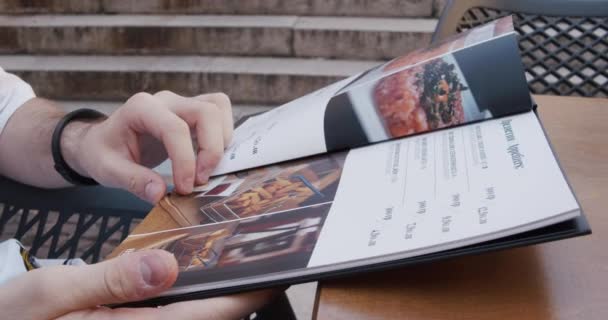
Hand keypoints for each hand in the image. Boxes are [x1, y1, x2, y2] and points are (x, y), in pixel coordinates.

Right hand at [0, 250, 277, 319]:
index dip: (242, 299)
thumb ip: (110, 282)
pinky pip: (164, 315)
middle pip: (202, 318)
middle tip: (251, 260)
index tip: (270, 277)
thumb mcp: (51, 295)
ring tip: (225, 261)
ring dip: (208, 295)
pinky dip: (179, 297)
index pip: (204, 316)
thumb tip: (165, 267)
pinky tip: (180, 274)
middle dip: (231, 295)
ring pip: (186, 316)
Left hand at [62, 91, 233, 202]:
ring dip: (221, 140)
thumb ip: (133, 181)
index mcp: (141, 109)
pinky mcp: (192, 111)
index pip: (175, 129)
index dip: (186, 160)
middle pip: (206, 112)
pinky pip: (219, 111)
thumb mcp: (108, 170)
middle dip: (211, 150)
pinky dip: (223, 134)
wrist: (102, 141)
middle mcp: (166, 101)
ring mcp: (181, 103)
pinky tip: (209, 158)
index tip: (184, 188)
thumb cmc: (103, 152)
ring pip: (218, 107)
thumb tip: (160, 194)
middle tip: (200, 180)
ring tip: (208, 168)